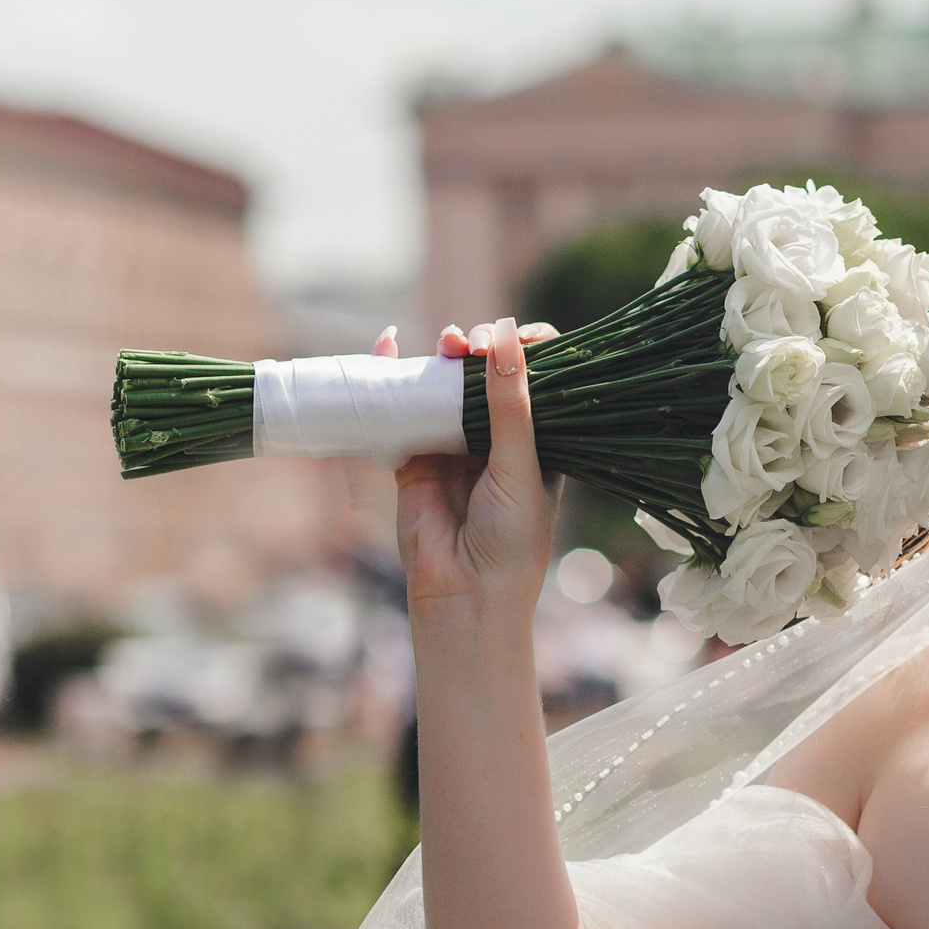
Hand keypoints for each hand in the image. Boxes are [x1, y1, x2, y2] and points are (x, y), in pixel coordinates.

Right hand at [381, 318, 559, 612]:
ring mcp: (454, 445)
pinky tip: (389, 341)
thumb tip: (508, 333)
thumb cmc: (511, 539)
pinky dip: (392, 371)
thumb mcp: (520, 465)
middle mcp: (498, 440)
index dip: (529, 350)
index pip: (538, 379)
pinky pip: (401, 406)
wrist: (465, 594)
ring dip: (445, 355)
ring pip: (446, 384)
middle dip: (481, 348)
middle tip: (472, 347)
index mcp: (539, 443)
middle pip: (488, 373)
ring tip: (449, 345)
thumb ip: (510, 403)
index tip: (523, 337)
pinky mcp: (414, 456)